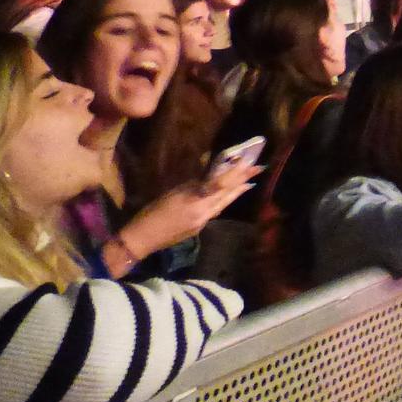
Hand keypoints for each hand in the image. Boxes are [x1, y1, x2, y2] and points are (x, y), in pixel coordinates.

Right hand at [120, 161, 262, 258]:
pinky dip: (224, 201)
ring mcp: (204, 222)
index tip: (248, 162)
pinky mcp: (200, 228)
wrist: (143, 239)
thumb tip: (209, 179)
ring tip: (248, 181)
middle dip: (243, 180)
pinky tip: (227, 196)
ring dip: (236, 191)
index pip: (221, 184)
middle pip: (228, 194)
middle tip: (257, 168)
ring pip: (224, 203)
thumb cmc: (152, 212)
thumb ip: (194, 186)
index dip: (236, 172)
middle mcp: (205, 212)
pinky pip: (215, 211)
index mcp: (196, 201)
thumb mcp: (172, 193)